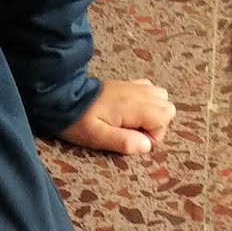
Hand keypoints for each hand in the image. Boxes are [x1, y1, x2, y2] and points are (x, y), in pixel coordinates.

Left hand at [59, 78, 175, 156]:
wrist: (63, 96)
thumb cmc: (79, 121)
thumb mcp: (98, 137)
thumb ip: (123, 142)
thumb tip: (146, 146)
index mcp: (133, 106)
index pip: (164, 118)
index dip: (155, 135)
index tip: (135, 140)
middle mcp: (138, 93)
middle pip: (167, 108)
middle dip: (157, 124)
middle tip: (135, 132)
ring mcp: (134, 86)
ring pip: (162, 97)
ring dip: (153, 112)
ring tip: (134, 122)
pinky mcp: (128, 84)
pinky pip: (150, 89)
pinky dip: (147, 101)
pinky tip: (131, 110)